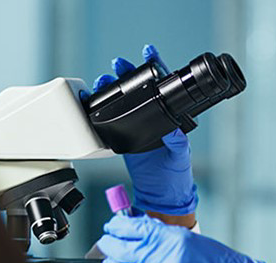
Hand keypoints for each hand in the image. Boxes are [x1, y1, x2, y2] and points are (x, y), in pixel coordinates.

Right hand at [93, 45, 197, 215]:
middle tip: (119, 64)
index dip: (157, 68)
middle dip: (128, 73)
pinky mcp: (123, 138)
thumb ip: (178, 143)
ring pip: (124, 101)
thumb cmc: (176, 175)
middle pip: (140, 89)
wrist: (160, 195)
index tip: (149, 54)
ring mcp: (137, 127)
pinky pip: (111, 119)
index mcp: (170, 118)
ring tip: (104, 79)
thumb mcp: (180, 156)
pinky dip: (102, 108)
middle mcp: (153, 118)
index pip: (165, 88)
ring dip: (113, 88)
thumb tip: (174, 130)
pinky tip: (95, 100)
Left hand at [97, 215, 275, 262]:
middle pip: (120, 250)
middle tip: (108, 240)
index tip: (113, 225)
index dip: (117, 226)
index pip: (131, 228)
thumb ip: (160, 235)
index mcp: (169, 239)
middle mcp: (159, 259)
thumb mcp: (187, 240)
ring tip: (113, 259)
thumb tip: (135, 231)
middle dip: (110, 244)